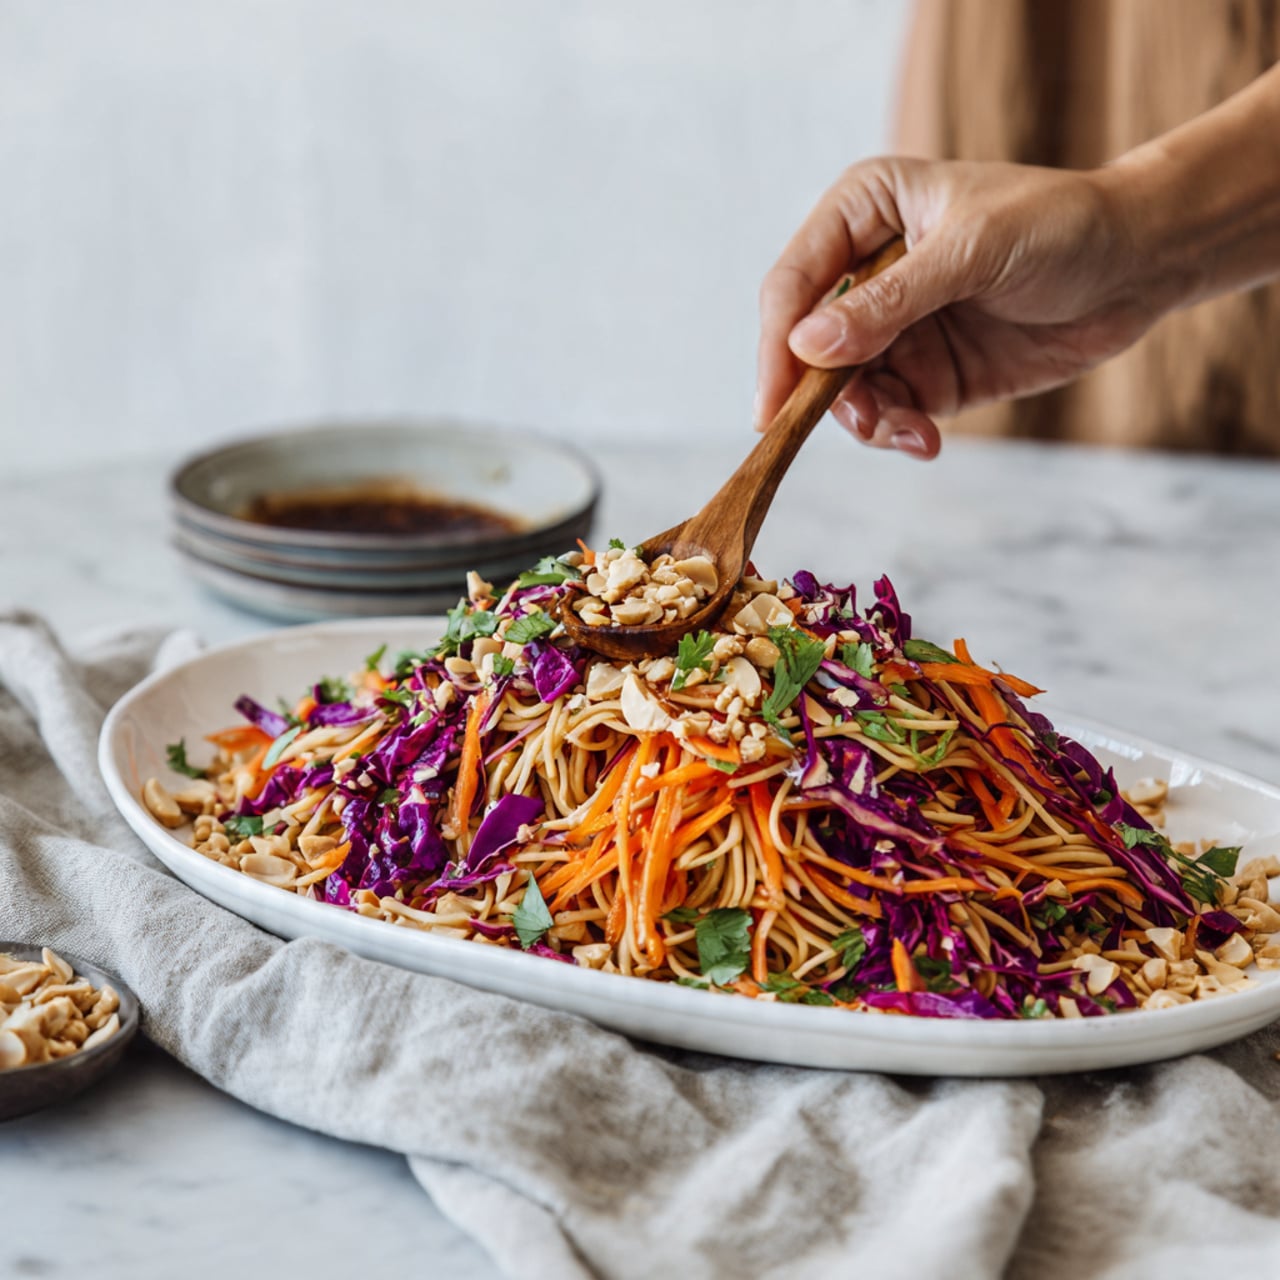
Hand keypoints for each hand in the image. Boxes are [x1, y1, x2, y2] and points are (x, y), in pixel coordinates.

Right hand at [756, 157, 1180, 457]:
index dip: (776, 346)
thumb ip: (887, 303)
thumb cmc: (1059, 226)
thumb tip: (806, 348)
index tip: (771, 406)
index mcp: (863, 213)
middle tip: (861, 424)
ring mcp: (895, 329)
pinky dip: (900, 434)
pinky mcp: (928, 375)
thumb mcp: (970, 253)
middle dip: (825, 396)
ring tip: (913, 433)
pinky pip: (889, 414)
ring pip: (845, 392)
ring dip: (869, 421)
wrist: (1141, 264)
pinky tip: (927, 441)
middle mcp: (867, 272)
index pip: (793, 285)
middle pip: (808, 350)